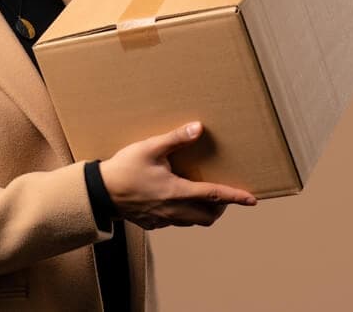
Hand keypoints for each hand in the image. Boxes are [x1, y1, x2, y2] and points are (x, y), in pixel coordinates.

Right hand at [98, 121, 256, 229]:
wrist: (100, 193)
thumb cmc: (124, 169)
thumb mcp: (149, 148)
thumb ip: (175, 139)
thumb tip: (198, 128)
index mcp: (177, 192)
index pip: (213, 196)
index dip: (235, 197)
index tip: (252, 200)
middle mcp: (174, 210)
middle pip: (208, 216)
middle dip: (220, 207)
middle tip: (222, 195)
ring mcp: (163, 219)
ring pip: (194, 222)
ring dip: (203, 213)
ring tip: (201, 197)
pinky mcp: (153, 223)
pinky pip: (176, 223)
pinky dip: (184, 215)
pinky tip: (175, 201)